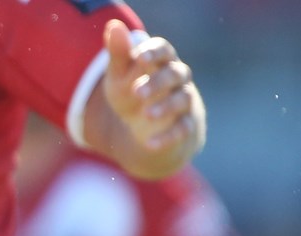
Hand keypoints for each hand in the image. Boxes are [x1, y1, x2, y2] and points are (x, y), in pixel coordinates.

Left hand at [100, 19, 196, 151]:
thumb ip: (118, 53)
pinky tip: (149, 143)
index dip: (154, 52)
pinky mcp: (186, 125)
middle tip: (136, 92)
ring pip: (183, 99)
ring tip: (145, 114)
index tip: (139, 57)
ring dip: (165, 106)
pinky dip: (168, 136)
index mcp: (161, 61)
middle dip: (157, 82)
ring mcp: (184, 101)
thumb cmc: (133, 92)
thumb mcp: (120, 74)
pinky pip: (183, 129)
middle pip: (176, 74)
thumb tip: (114, 26)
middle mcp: (178, 78)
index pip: (164, 50)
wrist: (145, 126)